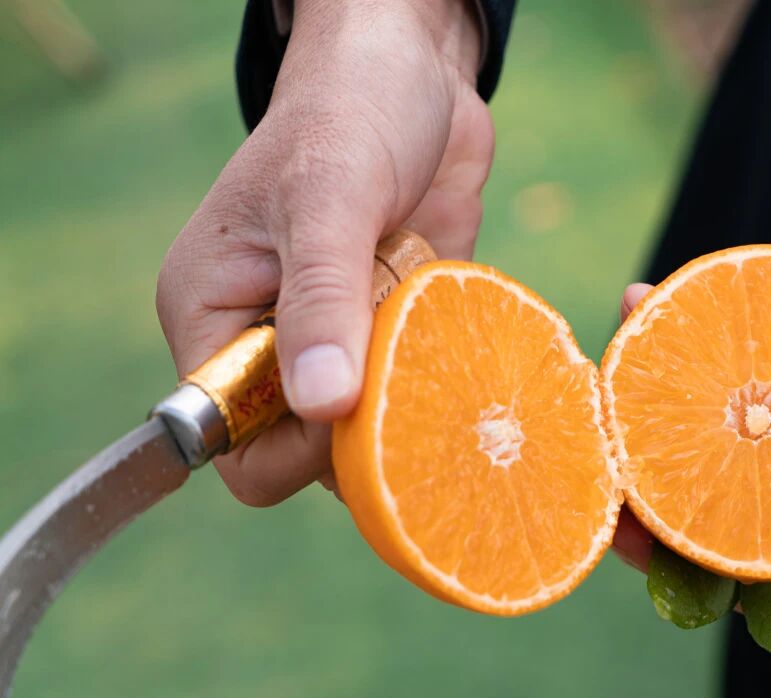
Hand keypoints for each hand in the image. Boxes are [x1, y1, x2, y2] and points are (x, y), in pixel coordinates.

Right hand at [156, 0, 491, 505]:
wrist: (415, 75)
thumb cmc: (349, 114)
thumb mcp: (329, 199)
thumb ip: (322, 300)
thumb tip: (319, 403)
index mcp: (210, 314)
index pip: (231, 440)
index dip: (292, 448)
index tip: (359, 406)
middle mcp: (264, 340)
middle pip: (301, 451)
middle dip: (361, 431)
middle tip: (414, 383)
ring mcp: (332, 342)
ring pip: (364, 431)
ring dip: (408, 408)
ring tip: (439, 359)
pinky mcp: (388, 334)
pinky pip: (411, 396)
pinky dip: (439, 388)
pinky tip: (463, 355)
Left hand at [610, 284, 770, 642]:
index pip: (733, 576)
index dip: (674, 548)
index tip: (624, 513)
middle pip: (695, 511)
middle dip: (641, 460)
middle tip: (597, 401)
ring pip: (701, 445)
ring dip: (658, 388)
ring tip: (631, 313)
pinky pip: (733, 395)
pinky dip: (703, 353)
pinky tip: (671, 297)